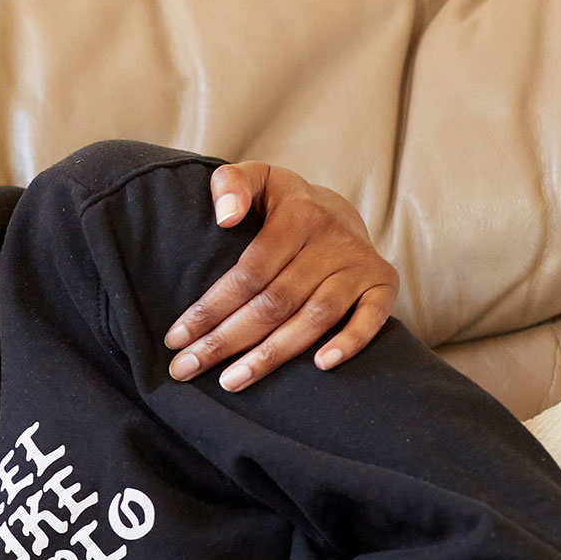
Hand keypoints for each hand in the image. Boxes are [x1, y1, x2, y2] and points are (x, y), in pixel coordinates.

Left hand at [163, 162, 398, 390]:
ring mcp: (361, 263)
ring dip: (273, 354)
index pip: (249, 272)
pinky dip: (350, 342)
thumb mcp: (255, 179)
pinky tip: (320, 367)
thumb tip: (225, 218)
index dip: (211, 308)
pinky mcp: (384, 282)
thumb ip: (231, 185)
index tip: (176, 339)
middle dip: (228, 340)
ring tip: (232, 381)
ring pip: (315, 317)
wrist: (338, 208)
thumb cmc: (279, 203)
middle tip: (188, 369)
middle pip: (275, 301)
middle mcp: (333, 239)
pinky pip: (374, 317)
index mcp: (298, 213)